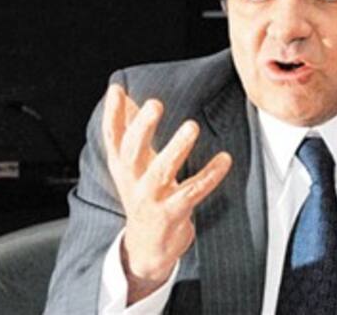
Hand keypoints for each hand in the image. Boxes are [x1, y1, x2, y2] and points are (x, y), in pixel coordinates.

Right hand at [102, 84, 231, 303]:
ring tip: (191, 127)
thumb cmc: (144, 196)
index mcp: (123, 167)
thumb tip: (122, 94)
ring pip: (161, 173)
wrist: (147, 247)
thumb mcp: (132, 165)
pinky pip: (193, 192)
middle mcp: (133, 182)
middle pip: (131, 152)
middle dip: (142, 128)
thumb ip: (130, 130)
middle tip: (154, 104)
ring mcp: (152, 199)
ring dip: (176, 149)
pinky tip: (224, 159)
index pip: (112, 138)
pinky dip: (209, 176)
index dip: (113, 114)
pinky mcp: (173, 214)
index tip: (117, 89)